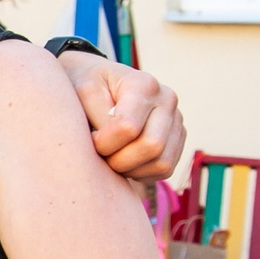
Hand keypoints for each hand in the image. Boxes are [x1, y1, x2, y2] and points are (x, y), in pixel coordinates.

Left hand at [58, 51, 183, 180]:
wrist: (99, 86)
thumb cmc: (87, 90)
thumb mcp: (81, 92)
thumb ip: (96, 114)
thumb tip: (112, 139)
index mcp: (144, 85)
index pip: (128, 128)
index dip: (103, 143)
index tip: (90, 137)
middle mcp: (167, 100)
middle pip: (152, 147)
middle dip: (119, 160)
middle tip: (100, 154)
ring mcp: (176, 120)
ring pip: (162, 163)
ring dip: (130, 169)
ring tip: (111, 157)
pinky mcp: (178, 139)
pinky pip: (165, 170)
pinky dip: (142, 173)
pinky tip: (124, 160)